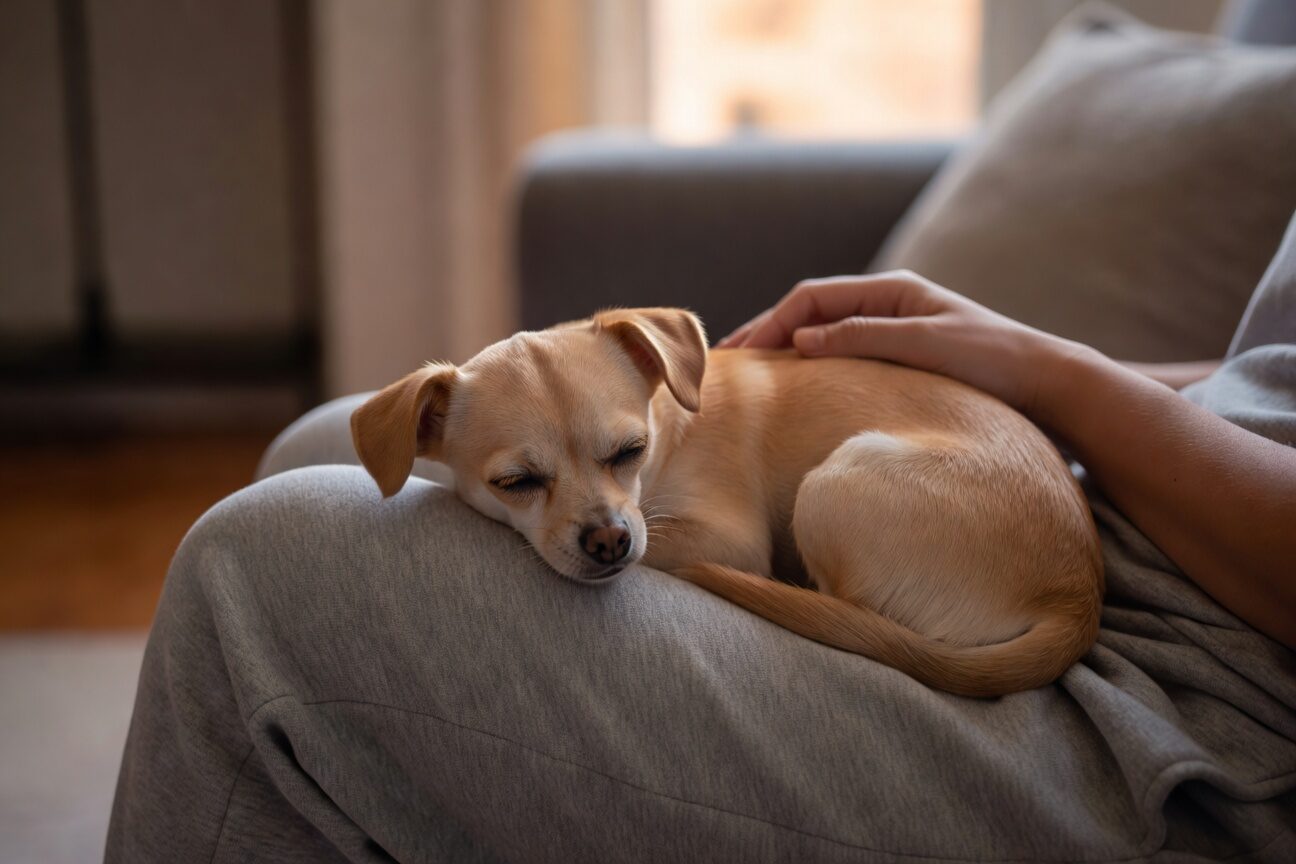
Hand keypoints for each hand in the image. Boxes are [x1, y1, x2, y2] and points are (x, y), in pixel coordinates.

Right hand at [718, 271, 1084, 419]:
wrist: (1046, 384)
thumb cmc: (993, 360)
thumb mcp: (926, 345)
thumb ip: (864, 336)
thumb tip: (801, 338)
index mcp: (891, 290)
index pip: (812, 297)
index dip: (772, 323)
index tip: (742, 355)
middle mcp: (887, 304)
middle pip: (809, 310)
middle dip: (766, 332)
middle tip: (725, 363)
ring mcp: (892, 329)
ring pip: (821, 331)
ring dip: (783, 348)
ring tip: (748, 375)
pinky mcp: (899, 356)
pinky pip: (839, 353)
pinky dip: (808, 364)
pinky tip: (793, 387)